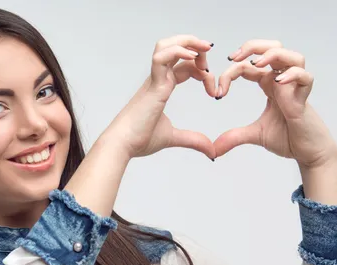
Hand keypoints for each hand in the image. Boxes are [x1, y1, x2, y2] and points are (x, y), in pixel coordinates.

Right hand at [105, 35, 215, 159]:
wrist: (123, 145)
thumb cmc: (139, 139)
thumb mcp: (173, 137)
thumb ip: (193, 140)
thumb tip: (211, 151)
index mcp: (160, 88)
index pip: (183, 66)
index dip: (201, 70)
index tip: (214, 91)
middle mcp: (156, 80)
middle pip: (175, 47)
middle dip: (195, 46)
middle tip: (211, 57)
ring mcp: (153, 80)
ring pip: (166, 45)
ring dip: (187, 42)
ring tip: (204, 49)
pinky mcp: (153, 86)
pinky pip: (162, 58)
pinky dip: (178, 51)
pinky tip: (193, 58)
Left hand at [213, 40, 336, 167]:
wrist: (308, 152)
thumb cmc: (287, 138)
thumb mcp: (254, 135)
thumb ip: (234, 138)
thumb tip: (213, 150)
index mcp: (269, 84)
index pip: (248, 66)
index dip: (230, 73)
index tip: (217, 93)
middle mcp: (283, 81)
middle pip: (273, 47)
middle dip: (253, 46)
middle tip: (233, 57)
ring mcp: (295, 87)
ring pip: (292, 56)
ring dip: (273, 55)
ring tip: (256, 64)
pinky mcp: (305, 98)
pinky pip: (305, 77)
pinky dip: (293, 74)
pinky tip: (278, 82)